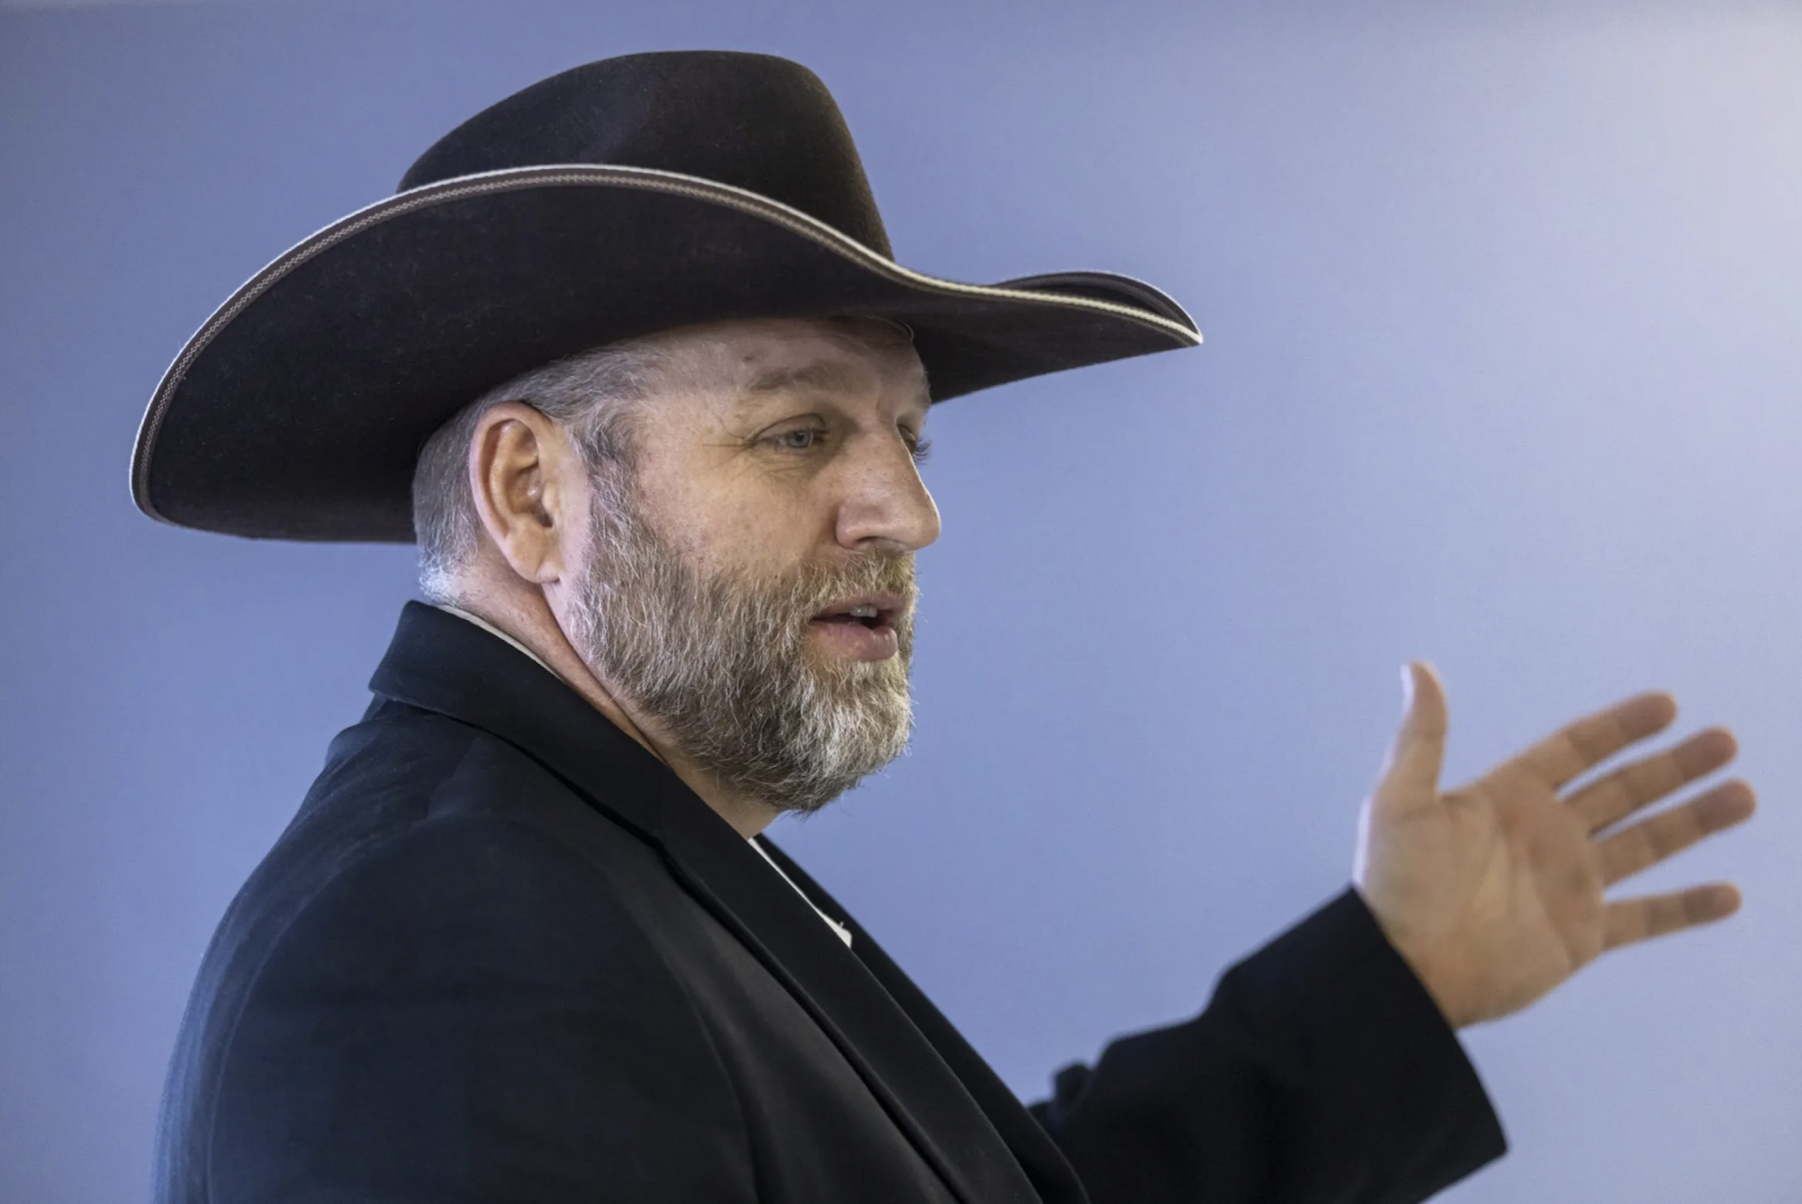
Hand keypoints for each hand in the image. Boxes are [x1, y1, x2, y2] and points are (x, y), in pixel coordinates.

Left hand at [1354, 663, 1754, 1027]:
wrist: (1401, 970)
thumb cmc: (1393, 884)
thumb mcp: (1400, 801)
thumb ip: (1422, 736)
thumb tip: (1418, 666)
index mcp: (1508, 797)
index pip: (1576, 750)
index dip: (1620, 727)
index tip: (1668, 706)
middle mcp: (1546, 835)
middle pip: (1624, 790)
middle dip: (1674, 767)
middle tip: (1726, 741)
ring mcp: (1568, 884)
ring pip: (1646, 844)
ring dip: (1695, 821)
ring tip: (1744, 795)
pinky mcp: (1580, 935)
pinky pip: (1645, 918)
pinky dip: (1688, 908)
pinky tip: (1730, 895)